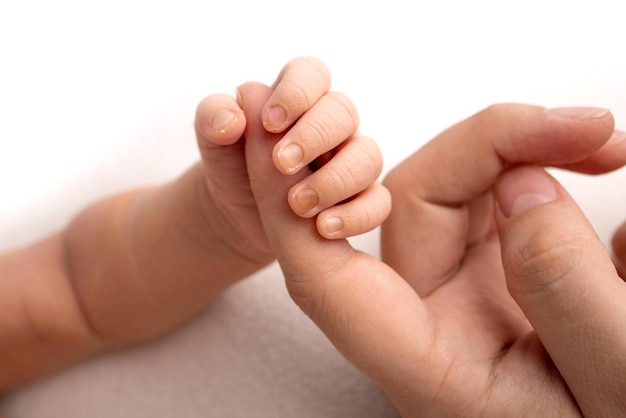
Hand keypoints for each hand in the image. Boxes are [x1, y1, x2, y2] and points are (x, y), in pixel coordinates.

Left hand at [195, 56, 387, 249]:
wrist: (237, 210)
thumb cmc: (231, 163)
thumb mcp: (212, 138)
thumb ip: (213, 117)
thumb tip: (232, 119)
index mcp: (298, 98)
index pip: (311, 75)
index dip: (296, 93)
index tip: (269, 123)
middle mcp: (331, 125)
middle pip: (343, 113)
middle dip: (314, 137)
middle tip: (281, 164)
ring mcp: (350, 161)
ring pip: (368, 158)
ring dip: (335, 181)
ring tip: (297, 205)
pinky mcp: (360, 199)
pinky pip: (377, 203)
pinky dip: (356, 216)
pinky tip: (323, 228)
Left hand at [242, 93, 625, 416]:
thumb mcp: (612, 380)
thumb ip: (561, 289)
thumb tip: (519, 186)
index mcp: (427, 366)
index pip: (325, 283)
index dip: (284, 205)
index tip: (267, 133)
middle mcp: (429, 321)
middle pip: (411, 205)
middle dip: (491, 144)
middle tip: (589, 129)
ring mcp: (460, 291)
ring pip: (455, 190)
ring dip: (521, 151)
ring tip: (605, 144)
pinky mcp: (494, 269)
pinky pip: (494, 199)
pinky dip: (537, 170)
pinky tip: (595, 166)